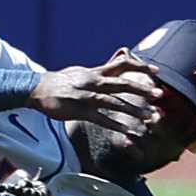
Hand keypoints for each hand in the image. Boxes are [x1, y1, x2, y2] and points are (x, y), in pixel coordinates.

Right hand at [30, 51, 164, 135]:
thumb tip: (114, 64)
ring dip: (134, 110)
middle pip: (122, 83)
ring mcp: (86, 97)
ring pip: (115, 103)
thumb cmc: (60, 81)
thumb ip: (99, 71)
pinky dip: (117, 125)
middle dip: (142, 89)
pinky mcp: (79, 111)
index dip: (140, 66)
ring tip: (150, 116)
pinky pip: (102, 119)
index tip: (156, 71)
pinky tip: (129, 131)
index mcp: (95, 72)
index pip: (121, 65)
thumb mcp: (81, 72)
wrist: (36, 88)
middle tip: (159, 95)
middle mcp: (93, 82)